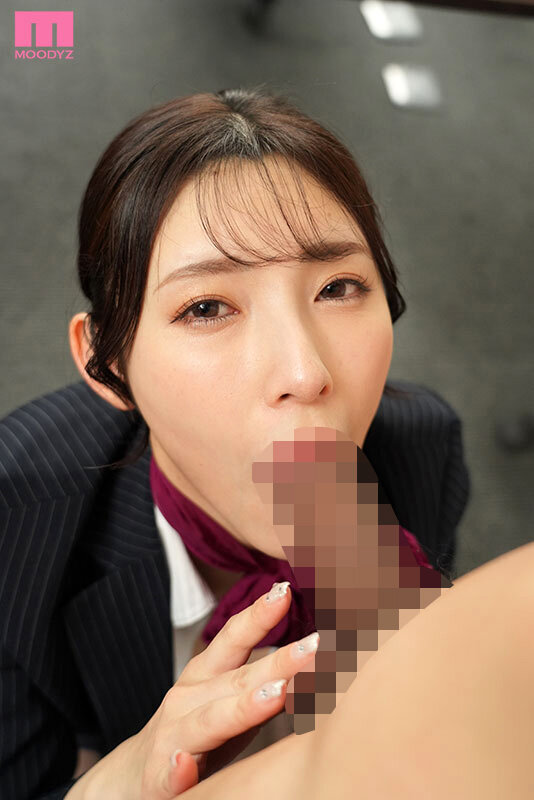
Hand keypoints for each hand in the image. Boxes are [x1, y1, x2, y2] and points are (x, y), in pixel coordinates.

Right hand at [108, 581, 317, 798]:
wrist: (133, 777)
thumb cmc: (196, 736)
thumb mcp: (229, 703)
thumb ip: (264, 682)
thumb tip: (323, 659)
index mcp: (206, 676)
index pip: (234, 640)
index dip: (258, 616)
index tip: (286, 591)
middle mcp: (188, 699)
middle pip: (239, 679)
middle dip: (279, 662)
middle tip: (316, 645)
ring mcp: (173, 738)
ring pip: (210, 722)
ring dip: (242, 708)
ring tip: (274, 695)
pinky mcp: (159, 781)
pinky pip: (169, 776)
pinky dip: (178, 770)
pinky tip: (185, 766)